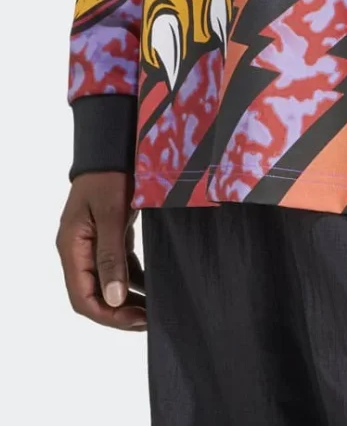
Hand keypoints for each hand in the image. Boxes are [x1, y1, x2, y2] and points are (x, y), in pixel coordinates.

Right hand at [56, 172, 145, 329]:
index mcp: (72, 248)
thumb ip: (111, 256)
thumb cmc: (110, 176)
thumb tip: (114, 299)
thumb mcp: (112, 214)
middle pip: (92, 295)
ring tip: (153, 308)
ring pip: (106, 282)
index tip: (138, 321)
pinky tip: (152, 285)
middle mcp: (78, 250)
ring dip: (127, 297)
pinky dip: (133, 278)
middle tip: (149, 320)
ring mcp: (92, 243)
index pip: (83, 298)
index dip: (109, 315)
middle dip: (119, 311)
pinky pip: (117, 264)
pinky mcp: (108, 234)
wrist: (112, 146)